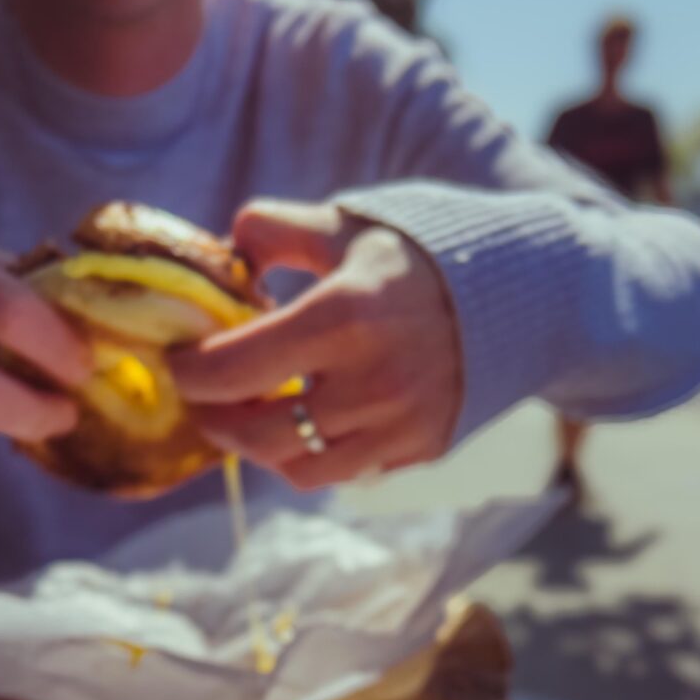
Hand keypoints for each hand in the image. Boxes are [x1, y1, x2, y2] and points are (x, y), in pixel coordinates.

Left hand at [171, 200, 461, 486]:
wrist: (520, 296)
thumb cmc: (419, 255)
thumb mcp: (345, 225)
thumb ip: (273, 230)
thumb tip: (225, 258)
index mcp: (344, 315)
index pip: (235, 369)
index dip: (192, 375)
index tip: (178, 363)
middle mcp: (370, 382)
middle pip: (257, 433)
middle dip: (215, 419)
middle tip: (202, 400)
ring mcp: (396, 426)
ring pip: (294, 467)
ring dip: (257, 447)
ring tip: (244, 417)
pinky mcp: (416, 451)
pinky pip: (340, 473)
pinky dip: (307, 457)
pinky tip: (299, 427)